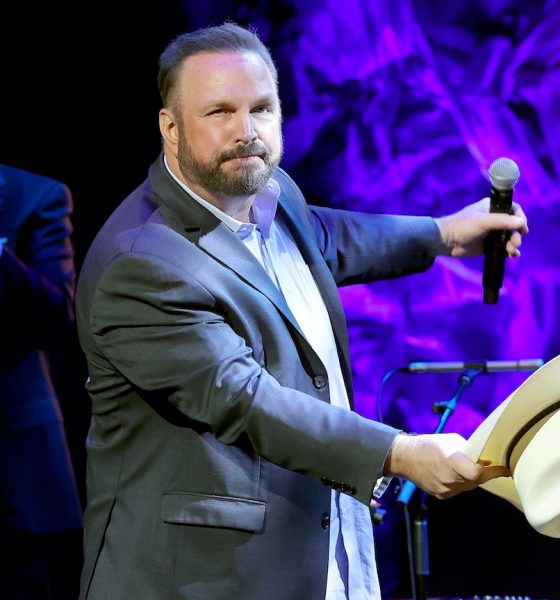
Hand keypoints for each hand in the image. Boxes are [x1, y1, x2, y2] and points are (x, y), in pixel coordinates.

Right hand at [384, 432, 509, 499]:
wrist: (404, 458)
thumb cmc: (428, 444)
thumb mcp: (451, 440)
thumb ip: (469, 449)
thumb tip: (483, 457)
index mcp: (452, 462)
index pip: (479, 473)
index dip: (493, 471)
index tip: (504, 468)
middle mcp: (450, 479)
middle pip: (476, 480)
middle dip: (483, 473)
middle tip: (486, 464)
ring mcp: (446, 490)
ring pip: (468, 486)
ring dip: (470, 478)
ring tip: (463, 466)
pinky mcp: (442, 496)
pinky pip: (458, 490)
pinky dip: (459, 482)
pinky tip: (450, 473)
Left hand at [434, 197, 527, 257]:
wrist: (446, 241)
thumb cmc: (462, 226)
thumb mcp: (483, 221)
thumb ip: (502, 221)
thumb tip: (521, 222)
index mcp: (492, 208)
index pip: (513, 209)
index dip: (520, 218)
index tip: (523, 228)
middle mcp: (493, 219)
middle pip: (513, 225)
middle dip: (517, 235)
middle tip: (515, 243)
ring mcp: (491, 232)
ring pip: (509, 237)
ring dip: (513, 244)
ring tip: (511, 251)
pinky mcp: (487, 245)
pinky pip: (503, 247)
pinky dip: (508, 251)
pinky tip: (511, 256)